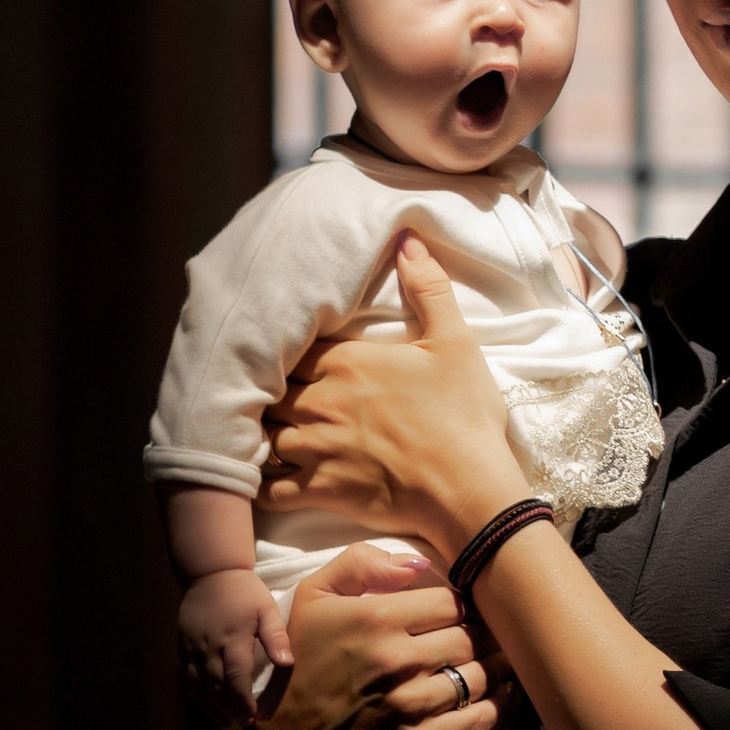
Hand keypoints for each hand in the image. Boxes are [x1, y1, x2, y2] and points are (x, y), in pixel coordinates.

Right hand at [179, 568, 293, 721]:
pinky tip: (204, 703)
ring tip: (226, 722)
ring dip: (210, 706)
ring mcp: (192, 649)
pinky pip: (184, 677)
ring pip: (197, 687)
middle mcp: (209, 648)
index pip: (236, 679)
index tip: (252, 717)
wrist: (211, 573)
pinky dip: (193, 693)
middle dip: (229, 709)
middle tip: (243, 724)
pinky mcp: (181, 647)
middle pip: (216, 688)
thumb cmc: (244, 592)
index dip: (242, 702)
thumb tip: (287, 664)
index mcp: (232, 640)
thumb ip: (276, 637)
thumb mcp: (266, 609)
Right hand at [253, 543, 511, 729]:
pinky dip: (499, 707)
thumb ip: (362, 564)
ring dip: (498, 667)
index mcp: (376, 619)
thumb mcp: (314, 595)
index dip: (466, 603)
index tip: (468, 610)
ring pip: (480, 678)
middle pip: (472, 638)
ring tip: (506, 659)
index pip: (453, 601)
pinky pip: (476, 722)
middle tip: (496, 633)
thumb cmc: (301, 656)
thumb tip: (420, 563)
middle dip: (487, 634)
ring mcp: (407, 706)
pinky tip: (503, 695)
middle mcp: (396, 661)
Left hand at [261, 234, 528, 560]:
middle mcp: (319, 401)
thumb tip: (407, 239)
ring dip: (265, 435)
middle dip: (272, 394)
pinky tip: (265, 480)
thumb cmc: (463, 414)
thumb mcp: (455, 342)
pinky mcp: (318, 490)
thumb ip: (428, 289)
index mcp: (346, 362)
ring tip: (270, 435)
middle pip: (270, 391)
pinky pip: (268, 489)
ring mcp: (314, 448)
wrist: (469, 488)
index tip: (292, 361)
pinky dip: (261, 485)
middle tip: (277, 398)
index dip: (288, 355)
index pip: (291, 349)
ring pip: (263, 435)